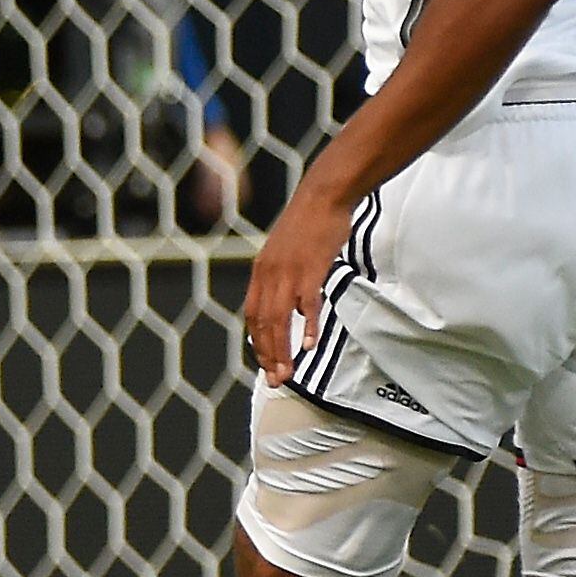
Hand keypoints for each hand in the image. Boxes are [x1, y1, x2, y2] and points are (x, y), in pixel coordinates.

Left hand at [242, 184, 351, 386]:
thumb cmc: (309, 224)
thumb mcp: (285, 252)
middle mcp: (269, 274)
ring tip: (288, 373)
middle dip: (268, 355)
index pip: (252, 316)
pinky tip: (309, 345)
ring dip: (282, 350)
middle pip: (262, 323)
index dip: (258, 343)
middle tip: (277, 381)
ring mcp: (288, 272)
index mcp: (261, 271)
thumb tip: (288, 303)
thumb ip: (281, 277)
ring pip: (279, 319)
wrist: (323, 196)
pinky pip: (306, 303)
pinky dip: (307, 325)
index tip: (267, 364)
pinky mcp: (311, 268)